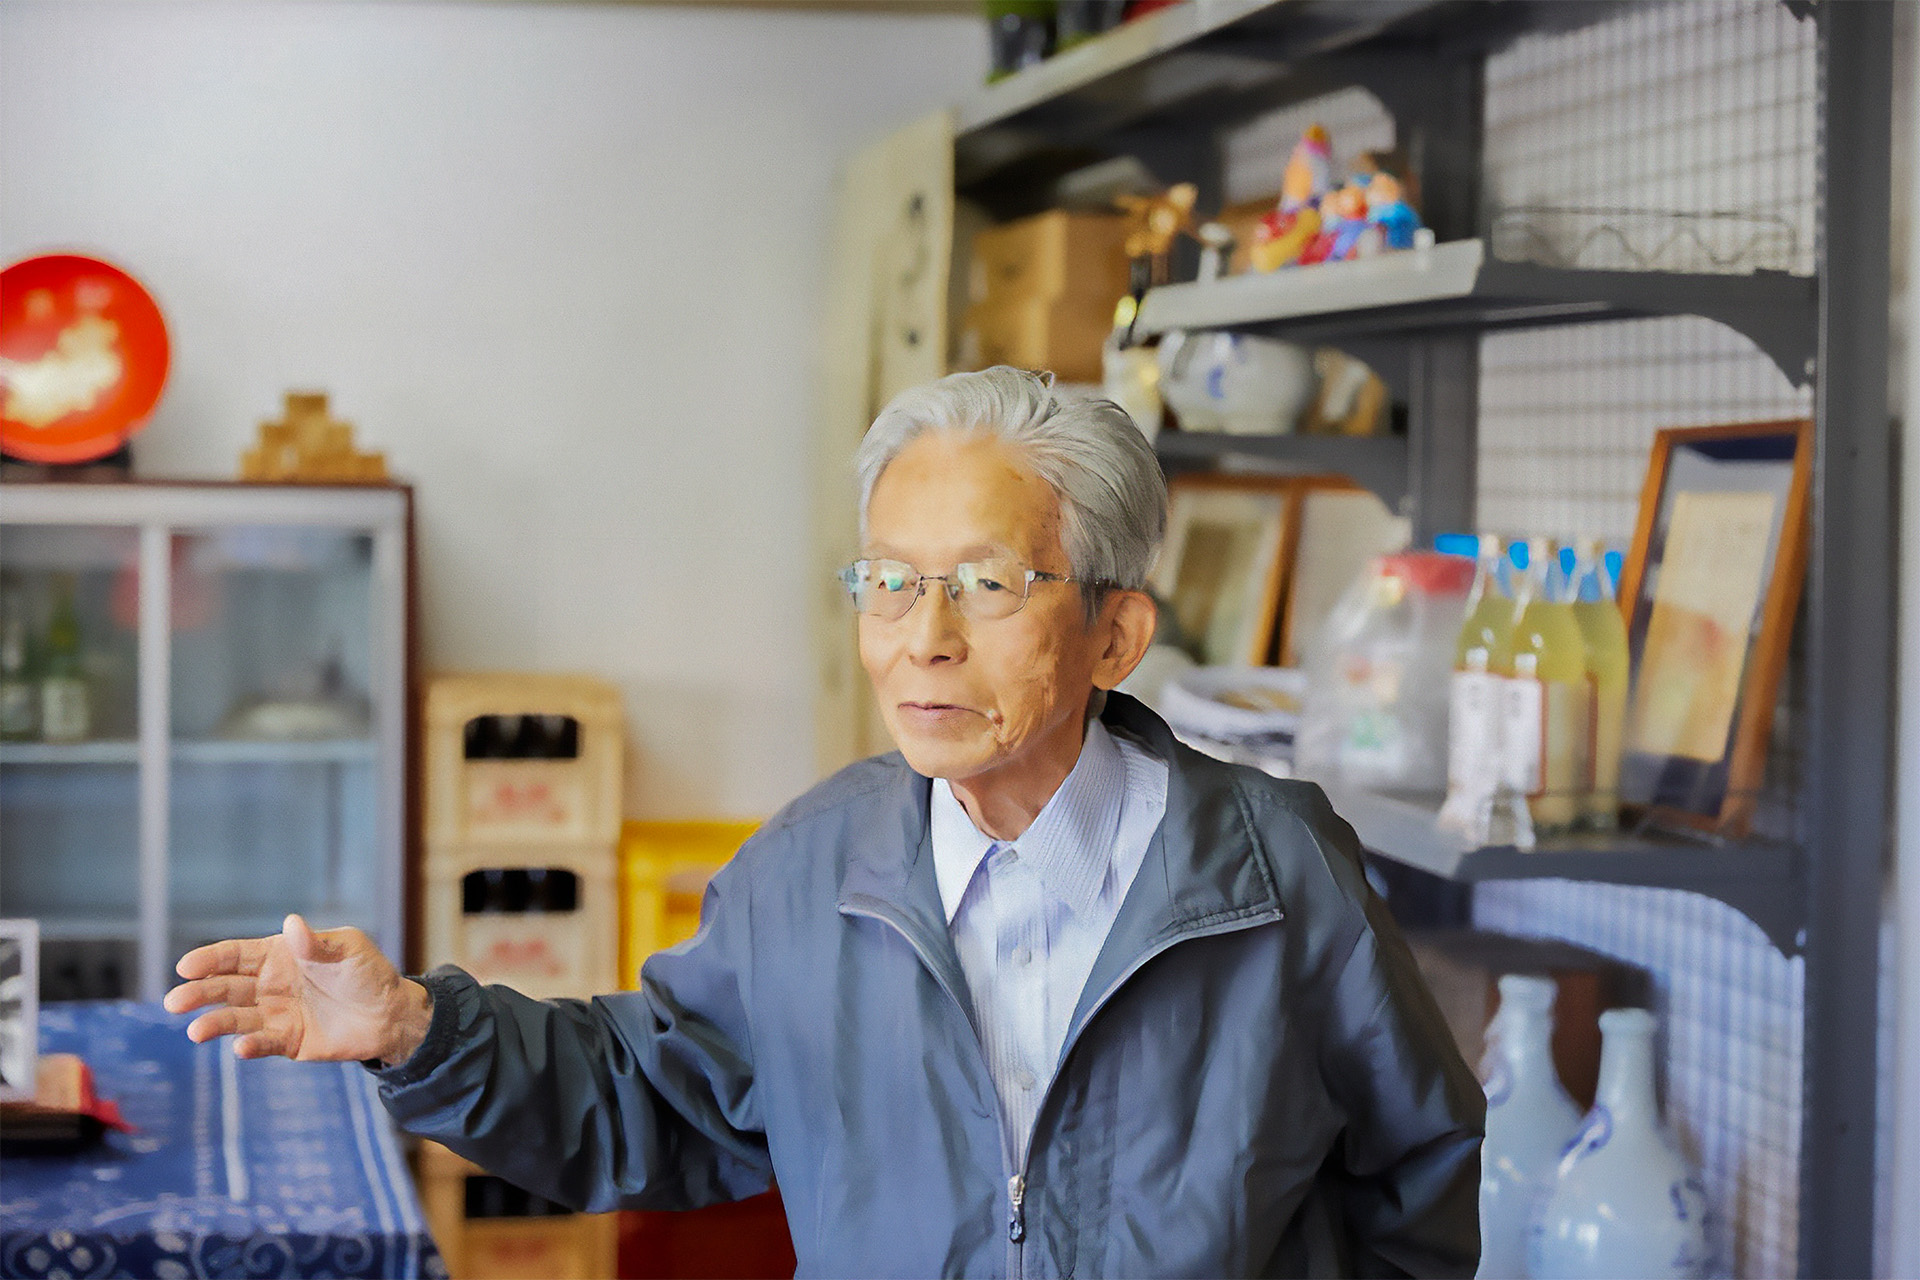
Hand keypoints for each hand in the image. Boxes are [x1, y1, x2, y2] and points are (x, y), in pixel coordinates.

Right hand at [163, 914, 431, 1064]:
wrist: (391, 1014)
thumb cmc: (369, 974)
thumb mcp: (349, 950)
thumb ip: (317, 944)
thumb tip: (291, 924)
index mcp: (279, 955)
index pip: (236, 955)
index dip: (209, 959)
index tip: (185, 967)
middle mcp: (269, 984)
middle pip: (225, 987)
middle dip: (199, 992)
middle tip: (175, 1002)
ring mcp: (275, 1014)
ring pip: (235, 1018)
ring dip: (214, 1024)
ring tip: (197, 1032)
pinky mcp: (286, 1041)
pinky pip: (262, 1043)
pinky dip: (250, 1046)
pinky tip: (242, 1048)